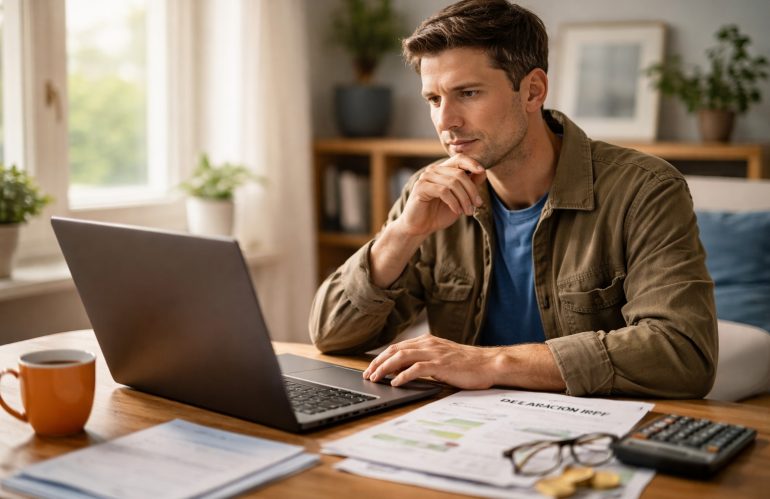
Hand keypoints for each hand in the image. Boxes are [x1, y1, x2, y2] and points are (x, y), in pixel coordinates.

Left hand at [362, 334, 497, 388]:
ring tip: (376, 379)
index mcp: (427, 341)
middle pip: (395, 350)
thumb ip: (423, 361)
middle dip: (378, 363)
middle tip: (367, 375)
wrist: (488, 363)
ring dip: (385, 368)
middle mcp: (428, 344)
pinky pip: (416, 368)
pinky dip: (403, 375)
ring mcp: (434, 353)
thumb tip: (402, 371)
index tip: (371, 368)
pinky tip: (395, 383)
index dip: (381, 357)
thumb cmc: (467, 364)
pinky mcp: (440, 364)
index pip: (397, 347)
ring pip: (402, 357)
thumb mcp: (441, 359)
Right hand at [398, 155, 486, 236]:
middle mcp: (433, 170)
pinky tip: (457, 211)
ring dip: (464, 199)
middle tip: (478, 204)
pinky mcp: (420, 187)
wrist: (420, 227)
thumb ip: (469, 185)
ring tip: (468, 212)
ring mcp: (426, 178)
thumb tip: (483, 172)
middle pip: (459, 173)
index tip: (482, 171)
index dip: (472, 163)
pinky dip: (454, 202)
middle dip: (472, 190)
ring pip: (453, 183)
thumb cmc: (439, 213)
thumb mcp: (460, 199)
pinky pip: (443, 191)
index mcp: (442, 170)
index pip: (459, 159)